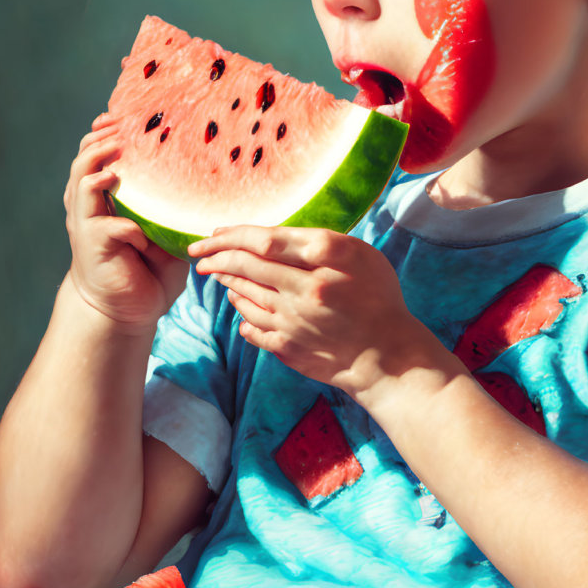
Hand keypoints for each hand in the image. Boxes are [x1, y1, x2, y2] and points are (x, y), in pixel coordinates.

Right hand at [64, 114, 188, 328]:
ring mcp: (90, 226)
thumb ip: (176, 211)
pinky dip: (124, 225)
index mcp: (108, 200)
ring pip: (81, 184)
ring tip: (113, 155)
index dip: (105, 134)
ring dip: (96, 166)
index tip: (120, 116)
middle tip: (116, 126)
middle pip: (83, 161)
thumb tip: (209, 184)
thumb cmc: (149, 270)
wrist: (127, 311)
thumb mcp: (167, 234)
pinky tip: (138, 232)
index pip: (99, 157)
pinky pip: (106, 226)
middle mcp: (93, 208)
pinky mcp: (95, 247)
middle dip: (97, 140)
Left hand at [189, 226, 452, 396]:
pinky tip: (239, 302)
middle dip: (216, 256)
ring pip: (244, 294)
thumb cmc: (379, 298)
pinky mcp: (287, 346)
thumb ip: (319, 243)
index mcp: (327, 259)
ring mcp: (294, 320)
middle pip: (247, 265)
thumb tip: (272, 238)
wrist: (387, 355)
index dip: (233, 234)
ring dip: (226, 280)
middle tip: (199, 252)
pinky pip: (251, 325)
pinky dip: (240, 311)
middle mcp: (306, 288)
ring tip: (216, 272)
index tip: (214, 233)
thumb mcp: (361, 256)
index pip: (266, 239)